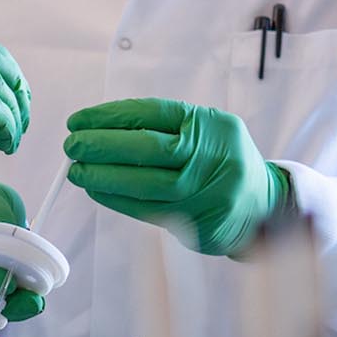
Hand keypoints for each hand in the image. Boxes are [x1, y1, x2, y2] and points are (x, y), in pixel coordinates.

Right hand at [0, 22, 30, 158]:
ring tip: (12, 137)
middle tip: (21, 115)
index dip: (7, 74)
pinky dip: (10, 133)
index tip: (13, 91)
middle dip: (18, 95)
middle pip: (5, 71)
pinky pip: (4, 118)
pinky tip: (6, 144)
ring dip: (15, 120)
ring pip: (7, 98)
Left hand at [63, 98, 290, 257]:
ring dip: (103, 177)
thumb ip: (160, 127)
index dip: (110, 116)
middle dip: (102, 146)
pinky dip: (117, 200)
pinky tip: (97, 190)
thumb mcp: (205, 130)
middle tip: (72, 145)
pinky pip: (148, 210)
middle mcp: (212, 156)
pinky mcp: (198, 223)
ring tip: (77, 171)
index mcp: (211, 125)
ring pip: (145, 183)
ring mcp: (207, 192)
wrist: (263, 205)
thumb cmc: (220, 161)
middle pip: (148, 148)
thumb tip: (98, 129)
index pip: (152, 113)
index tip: (80, 120)